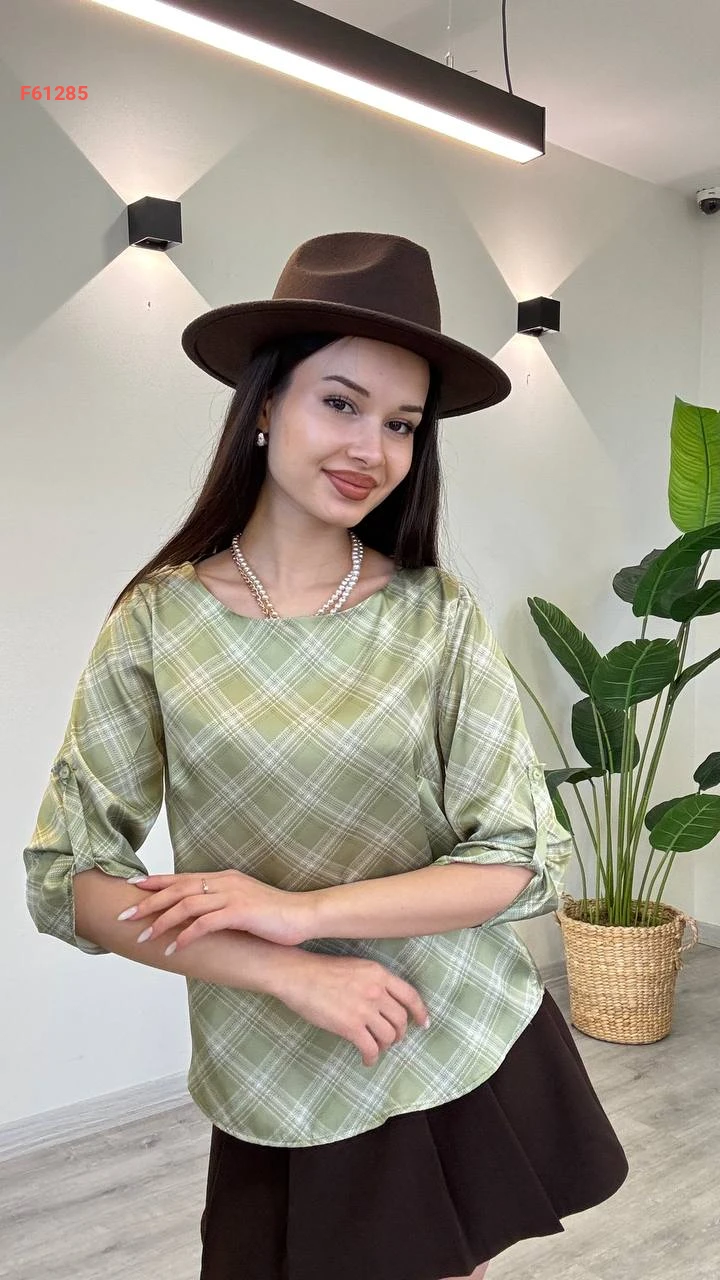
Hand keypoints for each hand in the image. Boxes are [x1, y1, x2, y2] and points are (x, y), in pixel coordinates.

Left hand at [116, 870, 313, 953]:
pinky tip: (174, 948)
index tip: (132, 887)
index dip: (156, 882)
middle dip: (148, 902)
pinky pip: (204, 924)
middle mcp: (224, 882)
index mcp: (224, 878)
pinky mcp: (239, 912)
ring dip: (161, 921)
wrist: (305, 914)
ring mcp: (231, 896)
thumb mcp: (244, 902)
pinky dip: (186, 936)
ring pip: (186, 905)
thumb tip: (201, 915)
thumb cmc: (276, 913)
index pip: (182, 878)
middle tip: (125, 915)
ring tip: (144, 936)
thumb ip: (222, 903)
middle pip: (177, 889)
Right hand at [275, 952, 430, 1067]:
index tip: (423, 1024)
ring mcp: (364, 1009)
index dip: (420, 1012)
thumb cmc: (323, 970)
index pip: (410, 996)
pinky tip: (366, 1059)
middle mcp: (377, 991)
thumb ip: (375, 982)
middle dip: (399, 1033)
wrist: (298, 976)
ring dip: (385, 1046)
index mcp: (380, 974)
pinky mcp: (350, 1027)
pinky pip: (370, 1048)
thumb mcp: (357, 967)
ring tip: (376, 1047)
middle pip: (401, 1019)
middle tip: (393, 1039)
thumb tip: (386, 1002)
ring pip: (388, 1036)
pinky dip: (371, 1057)